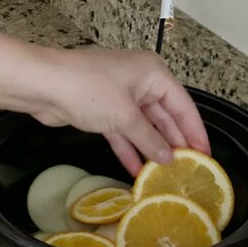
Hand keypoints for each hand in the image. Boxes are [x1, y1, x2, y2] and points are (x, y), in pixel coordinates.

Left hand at [29, 47, 209, 174]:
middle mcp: (139, 81)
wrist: (43, 85)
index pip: (183, 105)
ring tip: (163, 173)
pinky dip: (129, 149)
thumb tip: (168, 157)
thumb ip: (149, 139)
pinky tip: (137, 168)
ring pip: (142, 127)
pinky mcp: (101, 110)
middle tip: (186, 168)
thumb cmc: (87, 88)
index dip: (194, 131)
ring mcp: (119, 96)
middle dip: (173, 142)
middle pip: (164, 117)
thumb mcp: (125, 116)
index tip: (204, 154)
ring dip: (151, 149)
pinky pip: (122, 132)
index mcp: (153, 73)